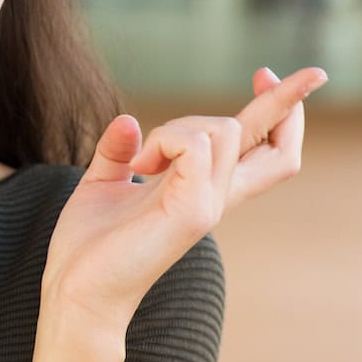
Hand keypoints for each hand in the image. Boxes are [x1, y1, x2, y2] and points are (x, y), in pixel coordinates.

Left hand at [42, 66, 326, 332]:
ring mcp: (209, 205)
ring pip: (226, 129)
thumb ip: (118, 153)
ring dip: (179, 125)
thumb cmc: (87, 248)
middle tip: (268, 69)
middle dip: (286, 102)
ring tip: (141, 158)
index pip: (260, 150)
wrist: (75, 292)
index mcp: (201, 192)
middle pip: (279, 150)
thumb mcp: (102, 185)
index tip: (268, 73)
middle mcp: (216, 198)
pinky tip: (140, 163)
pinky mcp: (192, 211)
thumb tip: (128, 121)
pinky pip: (196, 144)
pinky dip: (167, 137)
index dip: (276, 111)